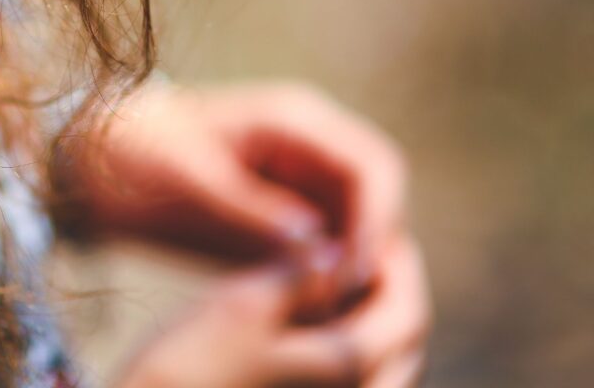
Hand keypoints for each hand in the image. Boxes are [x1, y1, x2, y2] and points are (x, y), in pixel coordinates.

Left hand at [61, 81, 407, 296]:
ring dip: (355, 267)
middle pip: (378, 198)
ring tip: (327, 316)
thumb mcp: (190, 183)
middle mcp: (309, 144)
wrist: (96, 153)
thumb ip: (253, 212)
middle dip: (374, 250)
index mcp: (293, 120)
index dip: (378, 224)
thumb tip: (319, 248)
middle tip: (347, 307)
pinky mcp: (284, 209)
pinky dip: (327, 276)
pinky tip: (307, 311)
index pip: (374, 166)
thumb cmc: (137, 155)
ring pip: (358, 225)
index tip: (354, 277)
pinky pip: (327, 244)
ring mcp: (299, 176)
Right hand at [116, 234, 428, 387]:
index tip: (376, 225)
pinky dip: (341, 338)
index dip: (399, 263)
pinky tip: (307, 312)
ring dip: (368, 314)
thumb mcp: (244, 304)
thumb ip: (300, 274)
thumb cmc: (190, 366)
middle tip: (363, 246)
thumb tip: (337, 247)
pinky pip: (345, 373)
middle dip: (391, 289)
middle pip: (402, 342)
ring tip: (336, 274)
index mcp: (347, 368)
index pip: (408, 312)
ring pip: (378, 361)